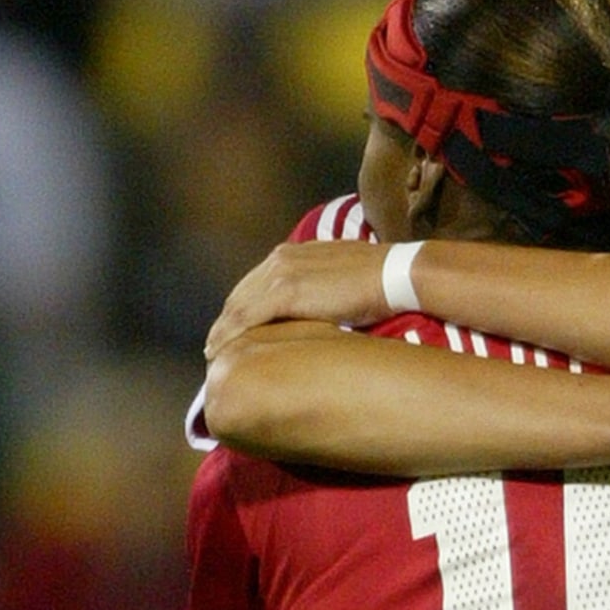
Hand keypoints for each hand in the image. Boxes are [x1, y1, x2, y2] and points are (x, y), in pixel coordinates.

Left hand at [206, 241, 391, 358]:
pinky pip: (246, 318)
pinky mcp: (285, 292)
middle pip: (240, 295)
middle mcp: (280, 259)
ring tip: (214, 355)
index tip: (234, 330)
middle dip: (226, 322)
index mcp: (294, 254)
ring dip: (222, 332)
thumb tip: (320, 313)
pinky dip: (229, 336)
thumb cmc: (380, 282)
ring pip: (237, 307)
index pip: (256, 284)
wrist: (395, 275)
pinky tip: (221, 353)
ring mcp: (280, 273)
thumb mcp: (342, 279)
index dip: (242, 309)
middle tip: (216, 347)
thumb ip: (321, 289)